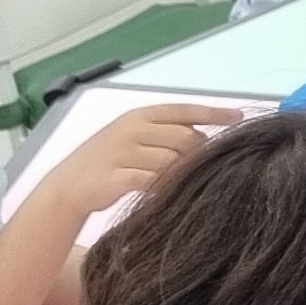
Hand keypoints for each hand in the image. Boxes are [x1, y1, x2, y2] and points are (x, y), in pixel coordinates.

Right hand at [45, 103, 233, 221]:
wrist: (67, 185)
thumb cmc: (107, 162)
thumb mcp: (132, 138)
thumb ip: (164, 134)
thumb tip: (205, 137)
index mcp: (138, 115)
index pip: (183, 110)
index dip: (213, 113)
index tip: (238, 117)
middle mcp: (132, 129)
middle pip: (185, 137)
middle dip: (200, 153)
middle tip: (206, 167)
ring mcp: (122, 152)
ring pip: (173, 161)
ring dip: (184, 173)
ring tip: (187, 184)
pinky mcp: (117, 177)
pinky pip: (154, 181)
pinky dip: (165, 187)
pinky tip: (169, 194)